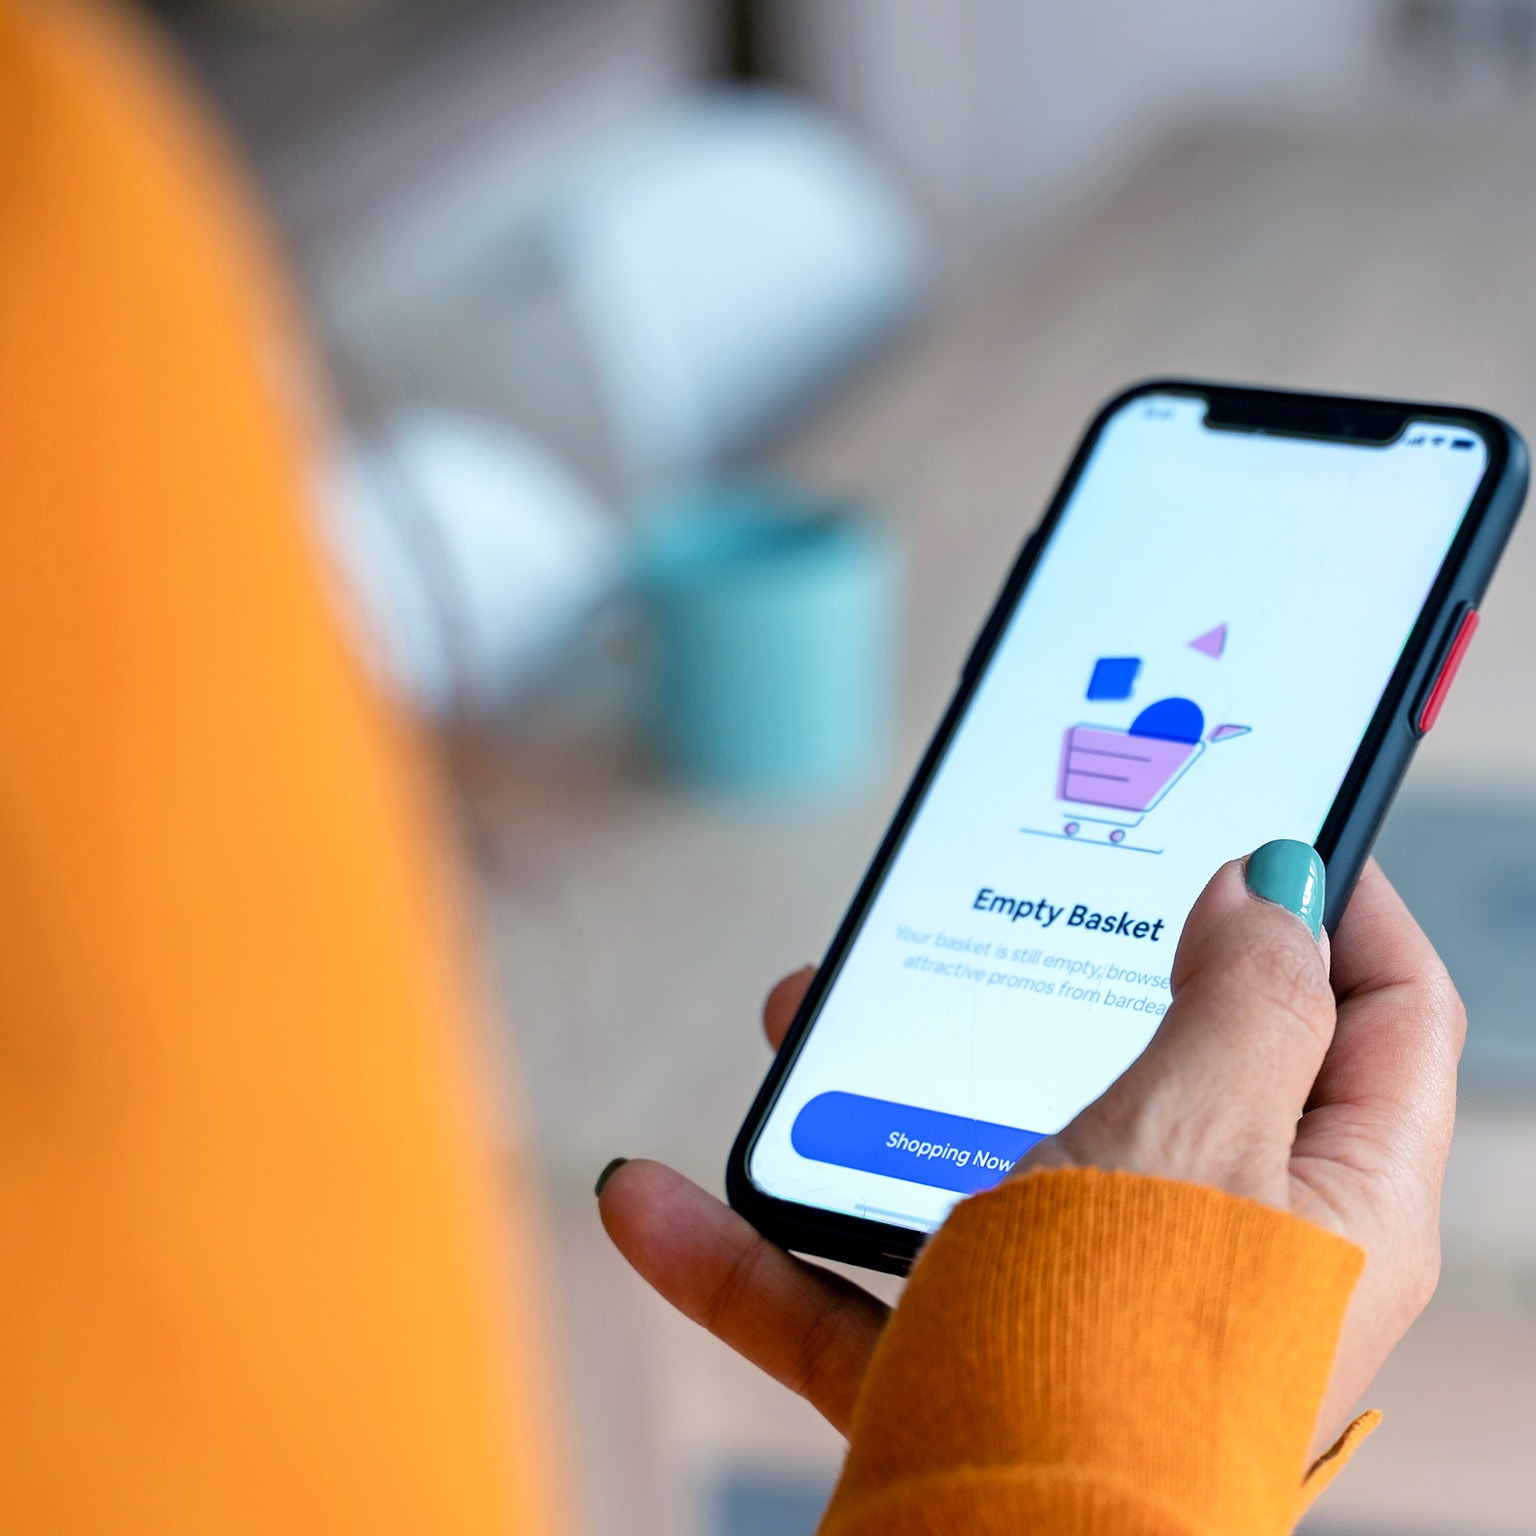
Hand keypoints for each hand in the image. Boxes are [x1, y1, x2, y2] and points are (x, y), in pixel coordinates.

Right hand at [601, 853, 1462, 1450]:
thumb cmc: (1118, 1378)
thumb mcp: (1194, 1144)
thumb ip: (1247, 1003)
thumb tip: (1275, 889)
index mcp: (1331, 1202)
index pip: (1387, 1012)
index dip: (1342, 896)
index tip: (1255, 820)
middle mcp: (1222, 1258)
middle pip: (1174, 1074)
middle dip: (1063, 976)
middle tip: (1012, 892)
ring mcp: (1088, 1313)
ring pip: (986, 1162)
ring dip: (873, 1092)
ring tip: (797, 1012)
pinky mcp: (970, 1371)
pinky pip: (860, 1288)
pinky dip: (760, 1251)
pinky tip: (655, 1202)